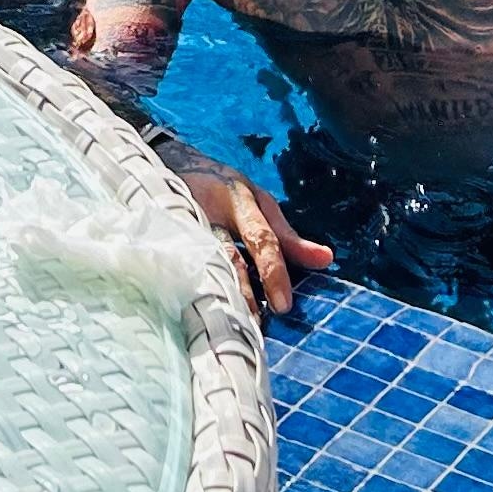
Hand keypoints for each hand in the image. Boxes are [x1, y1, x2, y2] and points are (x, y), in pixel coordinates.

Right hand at [178, 167, 333, 318]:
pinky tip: (200, 316)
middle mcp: (212, 212)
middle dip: (244, 292)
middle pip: (229, 257)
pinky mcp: (166, 237)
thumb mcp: (258, 204)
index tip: (283, 306)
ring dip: (220, 297)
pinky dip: (193, 292)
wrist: (171, 164)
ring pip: (203, 265)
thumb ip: (288, 237)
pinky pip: (180, 269)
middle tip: (257, 326)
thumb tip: (326, 259)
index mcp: (240, 201)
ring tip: (233, 327)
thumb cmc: (225, 191)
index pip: (261, 238)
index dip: (273, 272)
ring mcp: (184, 225)